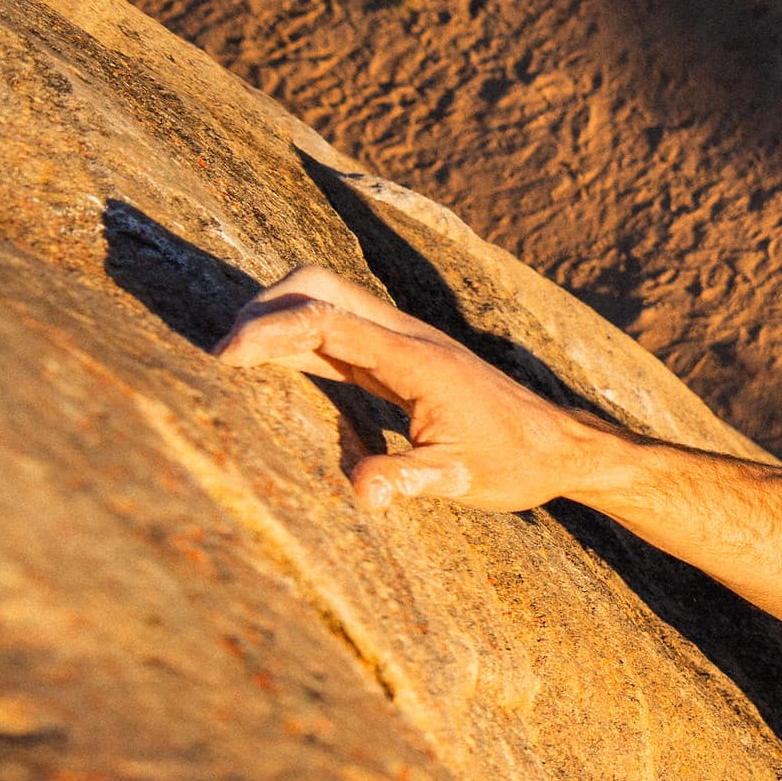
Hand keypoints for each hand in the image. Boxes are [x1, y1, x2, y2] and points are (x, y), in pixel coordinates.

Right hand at [215, 263, 604, 511]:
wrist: (558, 448)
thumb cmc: (514, 463)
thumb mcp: (462, 479)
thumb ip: (409, 478)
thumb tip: (363, 493)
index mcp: (416, 359)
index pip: (326, 320)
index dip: (269, 331)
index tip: (223, 357)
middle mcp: (405, 337)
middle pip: (318, 287)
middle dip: (263, 308)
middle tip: (224, 356)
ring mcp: (402, 342)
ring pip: (325, 300)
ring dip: (276, 317)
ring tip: (235, 360)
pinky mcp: (398, 356)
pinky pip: (337, 330)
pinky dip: (296, 337)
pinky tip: (270, 366)